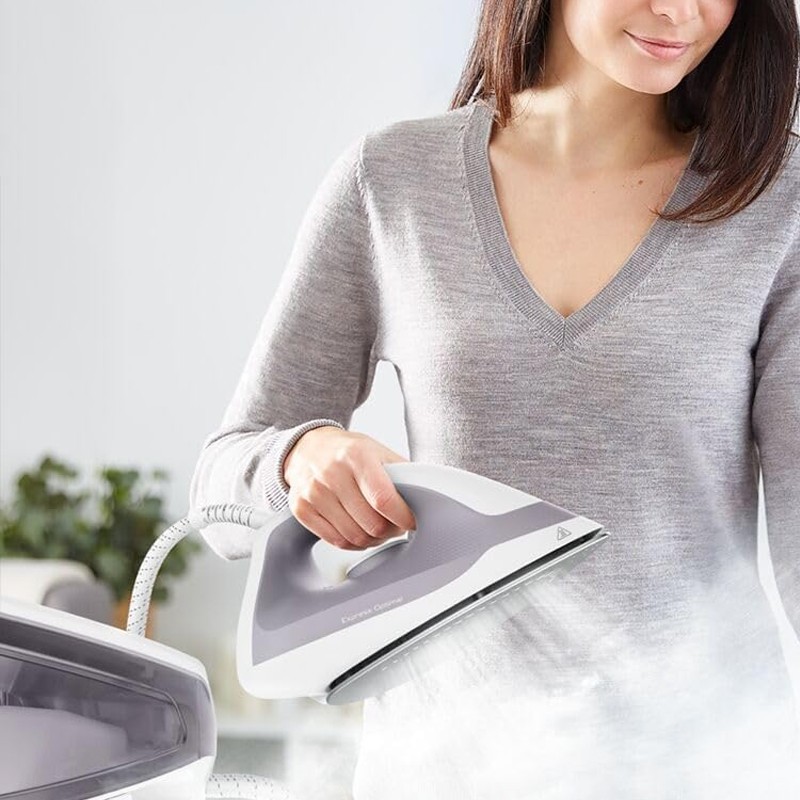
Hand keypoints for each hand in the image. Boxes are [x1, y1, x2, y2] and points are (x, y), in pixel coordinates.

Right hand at [283, 426, 416, 549]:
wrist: (308, 448)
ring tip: (379, 529)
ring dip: (374, 540)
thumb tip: (425, 497)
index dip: (403, 518)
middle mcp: (332, 473)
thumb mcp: (377, 451)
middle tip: (396, 525)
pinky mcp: (301, 508)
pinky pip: (336, 541)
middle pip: (371, 523)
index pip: (384, 499)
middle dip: (390, 531)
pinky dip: (354, 543)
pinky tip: (360, 532)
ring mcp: (313, 492)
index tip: (412, 522)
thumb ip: (401, 473)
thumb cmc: (349, 452)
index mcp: (356, 455)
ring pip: (354, 537)